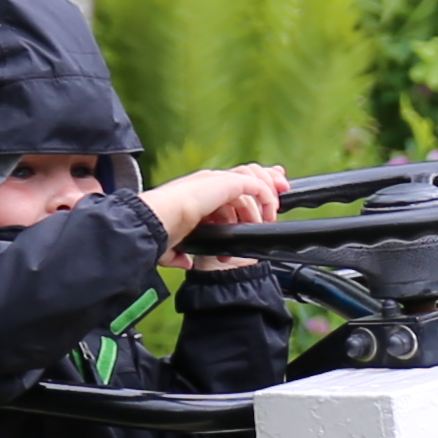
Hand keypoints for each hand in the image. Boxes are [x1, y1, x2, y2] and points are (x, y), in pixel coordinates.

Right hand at [143, 162, 289, 261]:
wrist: (157, 221)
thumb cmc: (160, 232)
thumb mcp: (174, 245)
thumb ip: (182, 253)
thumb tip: (186, 263)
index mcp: (198, 193)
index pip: (229, 184)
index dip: (248, 190)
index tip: (263, 204)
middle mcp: (209, 183)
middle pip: (246, 174)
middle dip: (266, 182)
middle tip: (279, 197)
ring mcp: (218, 180)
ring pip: (253, 177)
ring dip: (268, 193)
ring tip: (275, 213)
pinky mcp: (226, 183)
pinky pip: (255, 186)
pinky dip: (266, 198)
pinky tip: (268, 214)